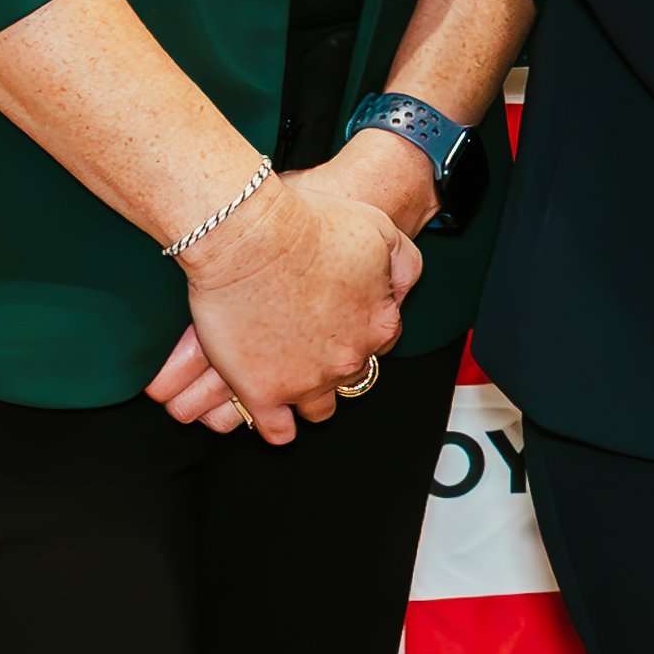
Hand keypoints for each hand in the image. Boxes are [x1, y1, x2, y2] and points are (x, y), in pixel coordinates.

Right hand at [170, 168, 419, 441]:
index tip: (338, 323)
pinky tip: (272, 414)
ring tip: (289, 377)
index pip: (380, 342)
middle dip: (333, 361)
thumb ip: (403, 266)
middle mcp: (348, 360)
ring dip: (307, 393)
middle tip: (309, 344)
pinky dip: (276, 425)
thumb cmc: (311, 225)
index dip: (357, 330)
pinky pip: (276, 428)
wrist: (251, 235)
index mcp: (380, 325)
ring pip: (317, 406)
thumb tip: (402, 292)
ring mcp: (306, 381)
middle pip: (350, 374)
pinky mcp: (263, 393)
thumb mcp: (381, 232)